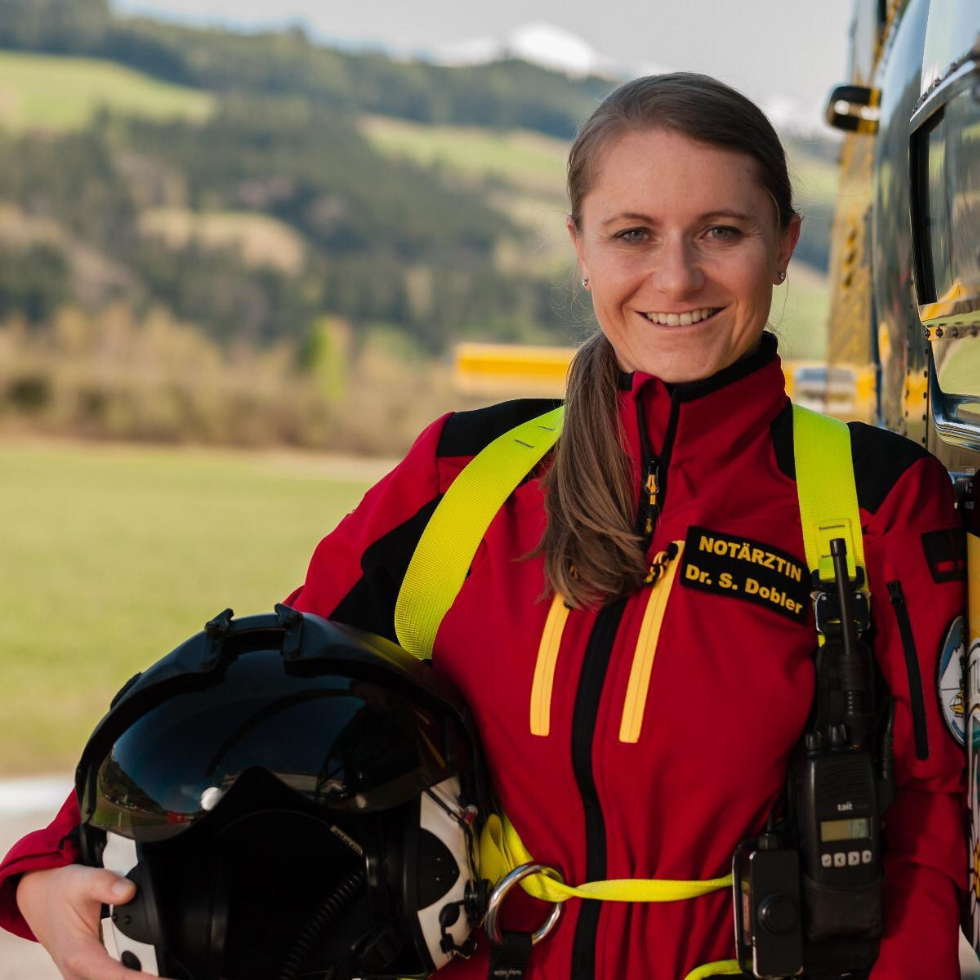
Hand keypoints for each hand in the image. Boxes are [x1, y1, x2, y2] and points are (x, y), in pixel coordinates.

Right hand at [16, 865, 158, 979]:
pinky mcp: (88, 974)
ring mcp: (82, 977)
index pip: (117, 978)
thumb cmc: (58, 891)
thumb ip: (107, 884)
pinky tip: (152, 974)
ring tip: (169, 975)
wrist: (38, 896)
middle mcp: (79, 973)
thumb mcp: (82, 880)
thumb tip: (128, 891)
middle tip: (177, 975)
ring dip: (138, 979)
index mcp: (79, 956)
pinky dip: (131, 977)